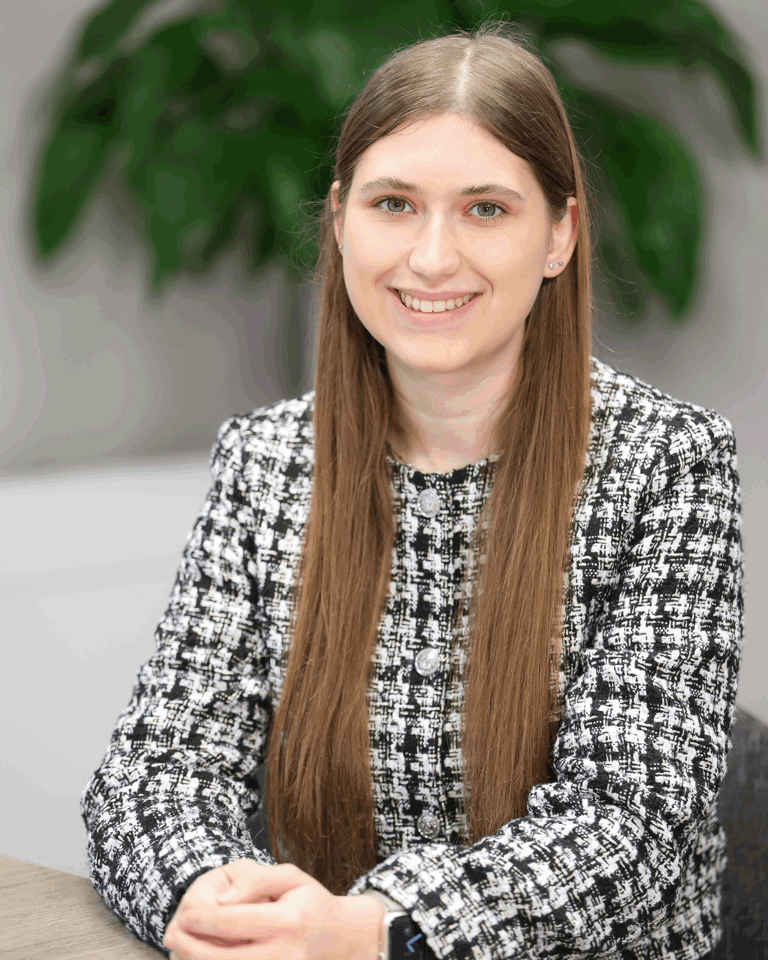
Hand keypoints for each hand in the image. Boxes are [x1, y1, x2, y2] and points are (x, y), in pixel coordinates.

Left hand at [163, 859, 384, 959]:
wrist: (343, 939)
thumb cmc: (312, 902)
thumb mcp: (290, 877)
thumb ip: (255, 882)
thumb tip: (221, 900)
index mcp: (289, 920)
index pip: (234, 922)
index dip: (202, 919)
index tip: (183, 913)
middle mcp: (285, 953)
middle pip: (224, 958)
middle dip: (190, 947)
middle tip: (170, 935)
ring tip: (180, 950)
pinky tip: (201, 959)